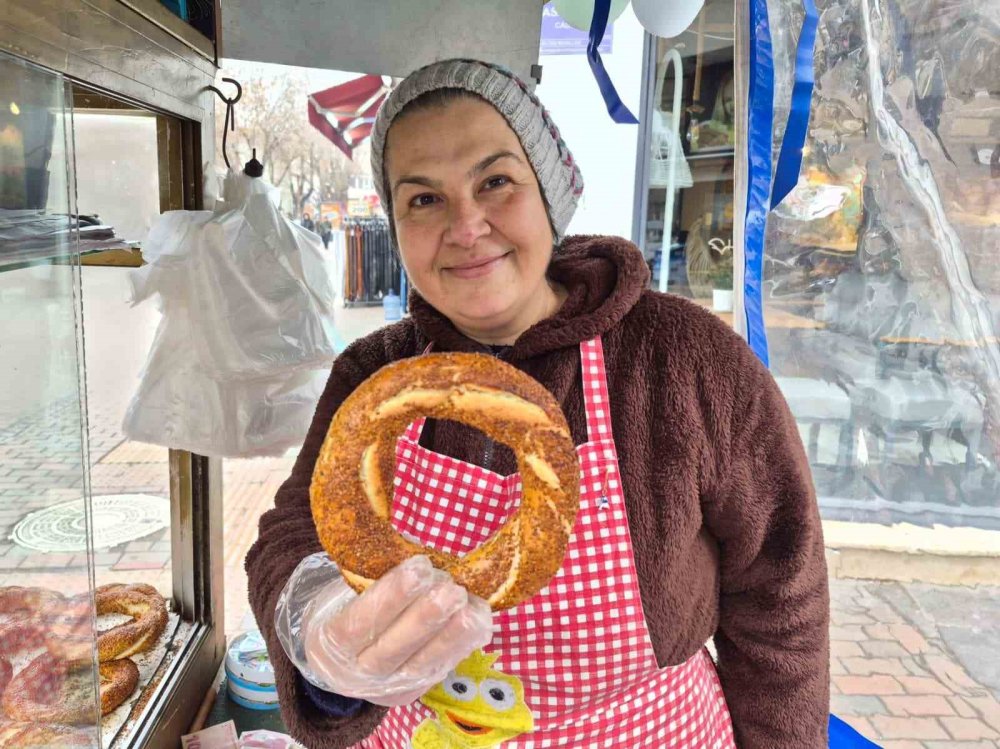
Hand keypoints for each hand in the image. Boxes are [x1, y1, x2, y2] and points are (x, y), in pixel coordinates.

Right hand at [302, 555, 493, 705]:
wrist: (341, 657)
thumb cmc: (345, 609)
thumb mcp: (343, 593)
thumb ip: (371, 579)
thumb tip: (416, 553)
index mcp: (330, 644)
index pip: (359, 622)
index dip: (391, 595)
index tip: (420, 566)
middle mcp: (356, 673)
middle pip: (393, 648)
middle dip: (426, 618)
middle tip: (453, 590)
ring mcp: (386, 687)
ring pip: (420, 665)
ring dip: (451, 636)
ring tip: (472, 609)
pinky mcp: (414, 691)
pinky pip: (439, 670)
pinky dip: (461, 646)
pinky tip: (478, 624)